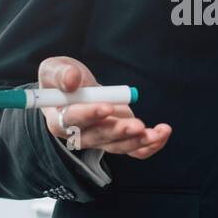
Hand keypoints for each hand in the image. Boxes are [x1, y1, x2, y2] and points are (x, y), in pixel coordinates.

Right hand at [38, 56, 170, 159]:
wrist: (77, 88)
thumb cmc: (63, 79)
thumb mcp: (55, 69)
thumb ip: (61, 74)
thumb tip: (72, 80)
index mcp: (59, 119)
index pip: (73, 120)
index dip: (90, 115)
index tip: (107, 107)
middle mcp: (80, 134)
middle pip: (98, 138)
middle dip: (118, 132)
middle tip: (137, 125)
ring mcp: (101, 139)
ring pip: (118, 146)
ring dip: (137, 141)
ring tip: (155, 133)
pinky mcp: (118, 138)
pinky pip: (134, 149)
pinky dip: (149, 145)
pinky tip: (162, 135)